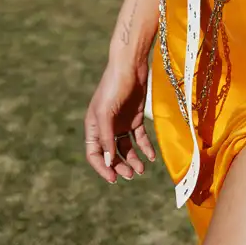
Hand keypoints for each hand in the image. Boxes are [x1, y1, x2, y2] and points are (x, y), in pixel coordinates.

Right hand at [84, 58, 155, 182]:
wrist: (131, 66)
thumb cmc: (114, 86)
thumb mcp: (106, 112)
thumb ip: (106, 137)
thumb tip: (108, 161)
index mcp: (94, 127)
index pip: (94, 154)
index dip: (102, 167)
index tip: (114, 178)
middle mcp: (106, 127)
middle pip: (111, 154)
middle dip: (120, 166)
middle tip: (131, 174)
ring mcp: (121, 123)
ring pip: (126, 149)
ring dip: (133, 160)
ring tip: (141, 169)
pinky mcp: (135, 118)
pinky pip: (140, 139)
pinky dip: (145, 148)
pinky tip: (151, 157)